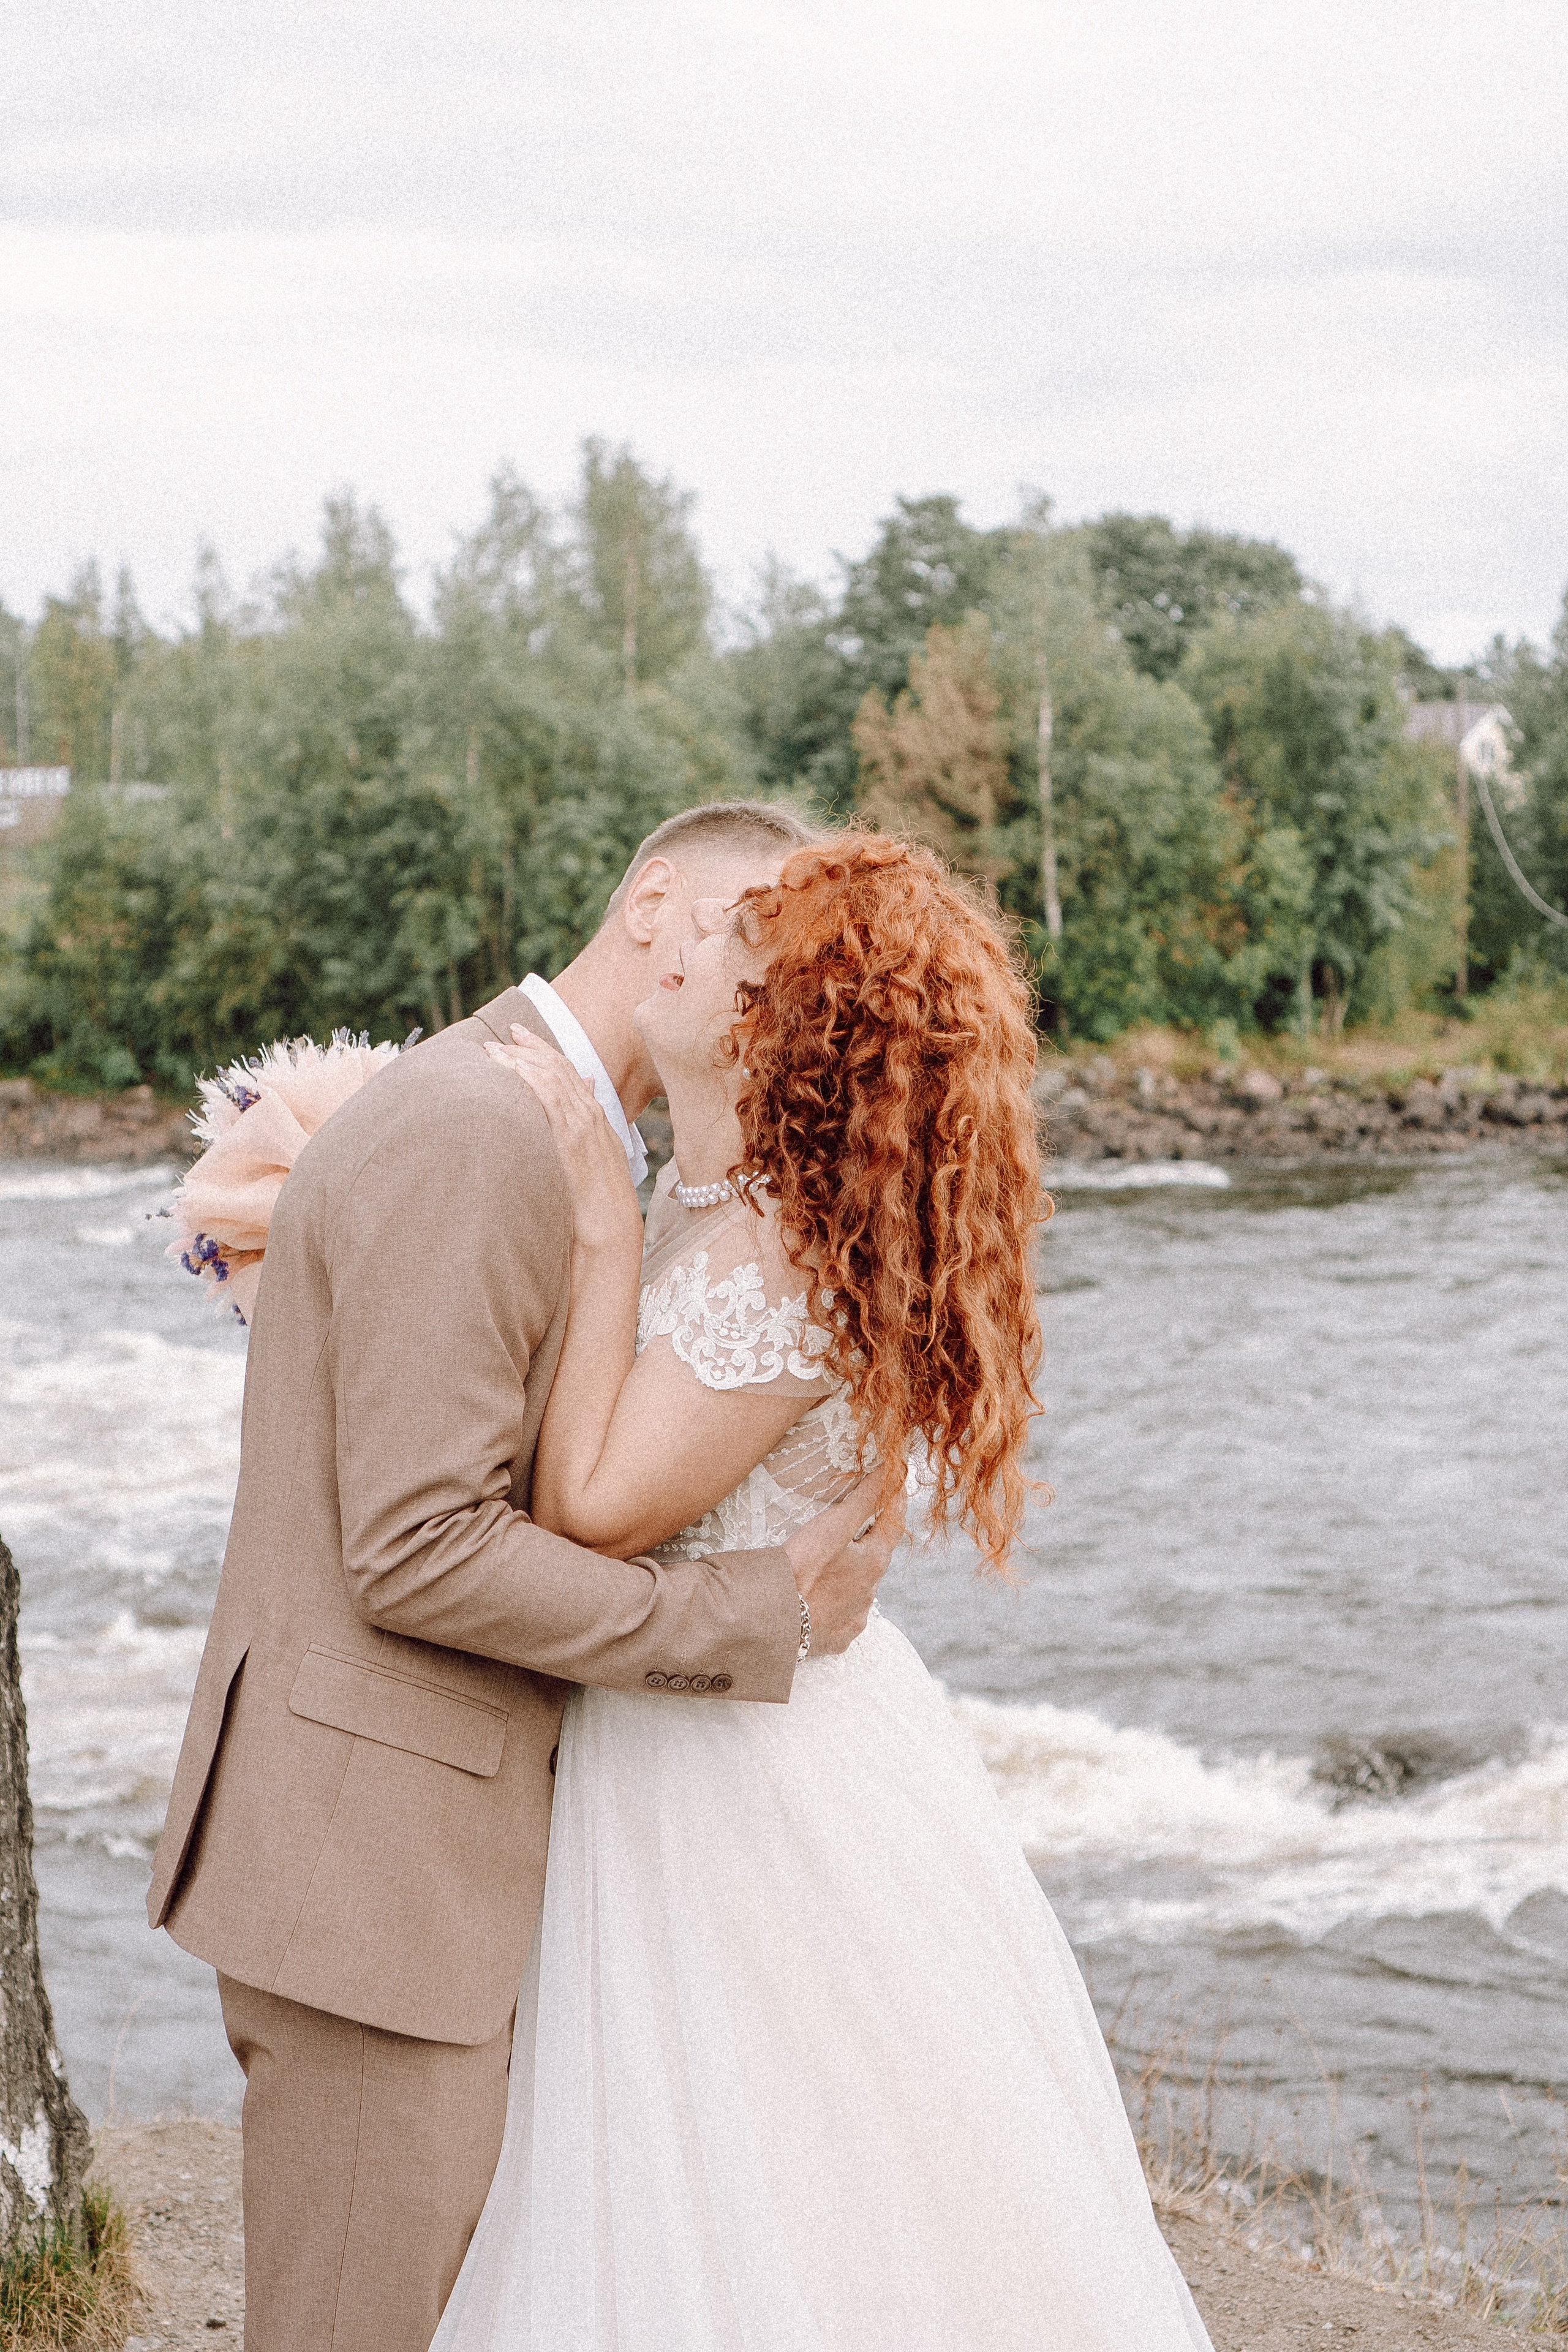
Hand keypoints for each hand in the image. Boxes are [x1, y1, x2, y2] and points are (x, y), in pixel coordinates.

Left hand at [484, 1028, 643, 1255]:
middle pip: (557, 1067)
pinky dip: (532, 1080)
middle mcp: (590, 1113)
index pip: (567, 1070)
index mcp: (595, 1115)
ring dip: (520, 1061)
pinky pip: (550, 1099)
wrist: (611, 1223)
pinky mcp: (573, 1138)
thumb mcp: (593, 1157)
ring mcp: (583, 1123)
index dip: (542, 1049)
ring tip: (494, 1053)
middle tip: (498, 1039)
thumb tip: (581, 1097)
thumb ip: (583, 1126)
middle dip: (527, 1049)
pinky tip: (512, 1072)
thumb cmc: (597, 1198)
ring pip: (551, 1078)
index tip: (519, 1036)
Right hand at [783, 1473, 904, 1658]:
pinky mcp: (838, 1638)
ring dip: (849, 1575)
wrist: (772, 1622)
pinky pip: (842, 1616)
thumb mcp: (833, 1526)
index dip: (893, 1502)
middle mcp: (872, 1593)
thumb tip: (891, 1472)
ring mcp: (855, 1618)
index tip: (894, 1485)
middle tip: (855, 1524)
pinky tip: (819, 1601)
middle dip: (867, 1541)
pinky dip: (835, 1604)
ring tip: (827, 1566)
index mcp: (874, 1563)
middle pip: (874, 1558)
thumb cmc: (801, 1569)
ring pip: (859, 1589)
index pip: (893, 1525)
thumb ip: (864, 1499)